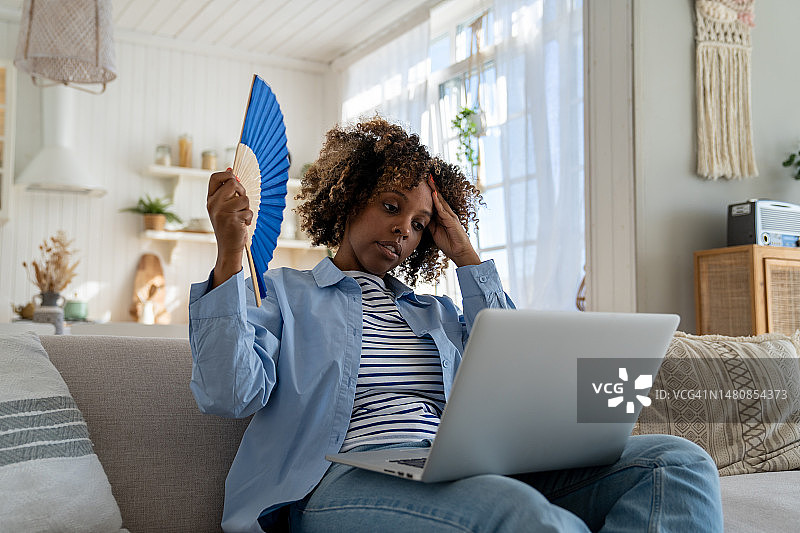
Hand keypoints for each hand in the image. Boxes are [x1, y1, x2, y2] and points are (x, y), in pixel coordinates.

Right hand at [207, 169, 252, 286]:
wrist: (227, 247)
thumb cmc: (228, 226)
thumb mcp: (223, 207)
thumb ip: (226, 191)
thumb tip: (230, 170)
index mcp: (210, 199)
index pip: (214, 177)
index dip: (227, 175)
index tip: (234, 181)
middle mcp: (213, 204)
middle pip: (232, 182)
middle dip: (241, 190)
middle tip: (241, 202)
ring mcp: (222, 212)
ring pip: (243, 198)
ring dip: (247, 208)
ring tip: (241, 217)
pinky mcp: (232, 219)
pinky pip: (248, 211)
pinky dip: (249, 218)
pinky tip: (242, 225)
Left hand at [427, 175, 480, 266]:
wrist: (459, 252)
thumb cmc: (448, 243)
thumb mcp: (435, 232)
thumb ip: (430, 223)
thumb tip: (422, 217)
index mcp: (443, 216)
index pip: (435, 201)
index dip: (430, 192)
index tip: (424, 183)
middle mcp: (447, 213)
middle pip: (438, 197)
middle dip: (433, 187)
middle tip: (427, 175)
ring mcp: (450, 216)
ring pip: (441, 200)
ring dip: (435, 190)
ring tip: (430, 180)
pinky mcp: (452, 221)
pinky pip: (443, 210)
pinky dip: (438, 202)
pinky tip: (433, 195)